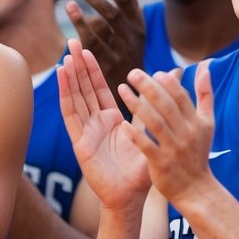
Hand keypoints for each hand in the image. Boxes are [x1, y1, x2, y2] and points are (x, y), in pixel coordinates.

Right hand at [57, 39, 149, 211]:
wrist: (131, 197)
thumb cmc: (141, 171)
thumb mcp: (152, 131)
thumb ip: (160, 104)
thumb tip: (175, 78)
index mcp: (111, 120)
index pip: (99, 89)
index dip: (92, 69)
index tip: (87, 49)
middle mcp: (95, 123)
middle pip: (84, 88)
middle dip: (78, 66)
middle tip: (73, 41)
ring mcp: (85, 131)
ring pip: (76, 97)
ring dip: (71, 75)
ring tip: (67, 54)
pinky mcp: (79, 141)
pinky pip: (71, 113)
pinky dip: (66, 94)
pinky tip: (62, 77)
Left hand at [65, 0, 145, 97]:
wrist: (127, 97)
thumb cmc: (125, 58)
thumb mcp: (132, 32)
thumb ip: (125, 4)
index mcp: (140, 29)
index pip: (132, 1)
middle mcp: (132, 39)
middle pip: (118, 8)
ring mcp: (119, 51)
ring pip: (105, 21)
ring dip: (93, 1)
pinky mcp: (104, 63)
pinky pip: (90, 38)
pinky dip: (80, 21)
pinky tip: (70, 7)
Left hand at [120, 63, 215, 208]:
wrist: (196, 189)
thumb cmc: (197, 153)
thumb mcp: (207, 124)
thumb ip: (205, 95)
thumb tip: (206, 67)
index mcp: (197, 122)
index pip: (181, 97)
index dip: (168, 83)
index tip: (154, 72)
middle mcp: (187, 133)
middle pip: (166, 105)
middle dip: (149, 87)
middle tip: (132, 73)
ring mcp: (174, 149)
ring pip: (155, 122)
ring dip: (137, 104)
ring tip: (121, 90)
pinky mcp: (161, 164)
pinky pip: (146, 146)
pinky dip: (135, 135)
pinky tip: (122, 124)